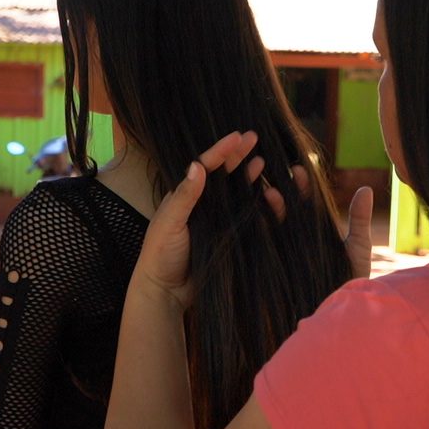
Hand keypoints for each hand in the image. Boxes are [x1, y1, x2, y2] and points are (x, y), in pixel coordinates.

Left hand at [130, 131, 259, 310]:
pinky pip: (246, 217)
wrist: (166, 292)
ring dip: (250, 177)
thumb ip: (184, 196)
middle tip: (255, 137)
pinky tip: (269, 195)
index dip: (221, 151)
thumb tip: (197, 166)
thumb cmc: (160, 254)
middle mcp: (202, 205)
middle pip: (224, 175)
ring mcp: (216, 221)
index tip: (237, 136)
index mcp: (184, 196)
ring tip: (264, 162)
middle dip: (239, 156)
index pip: (205, 167)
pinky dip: (258, 206)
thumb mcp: (169, 222)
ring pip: (237, 193)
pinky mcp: (228, 238)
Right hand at [262, 164, 373, 280]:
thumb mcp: (357, 247)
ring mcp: (282, 249)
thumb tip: (366, 189)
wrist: (338, 313)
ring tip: (272, 193)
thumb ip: (359, 219)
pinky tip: (258, 214)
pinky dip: (258, 226)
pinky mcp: (272, 263)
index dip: (302, 186)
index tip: (300, 170)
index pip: (304, 201)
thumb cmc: (350, 281)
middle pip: (285, 206)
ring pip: (270, 220)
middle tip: (282, 175)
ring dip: (269, 205)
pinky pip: (261, 241)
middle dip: (283, 189)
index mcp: (313, 229)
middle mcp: (294, 236)